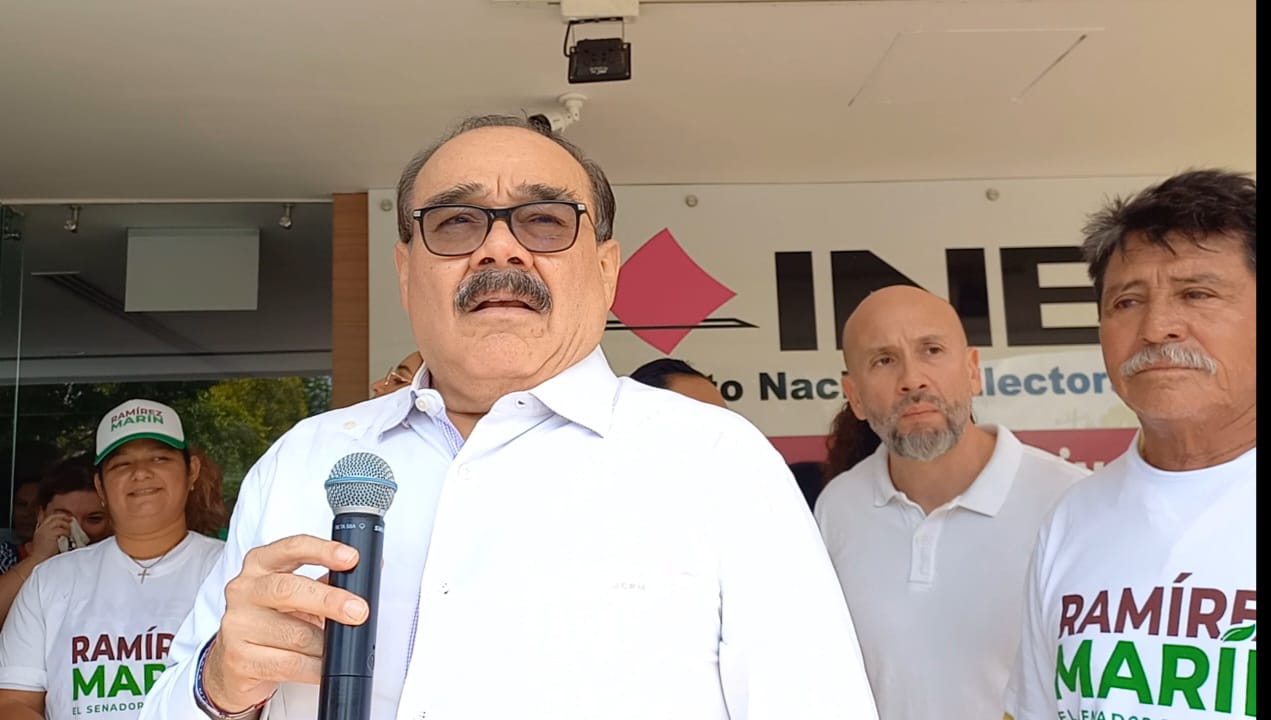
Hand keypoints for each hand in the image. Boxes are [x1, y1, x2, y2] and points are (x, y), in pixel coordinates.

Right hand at [29, 513, 71, 561]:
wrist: (38, 559)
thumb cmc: (43, 553)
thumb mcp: (44, 541)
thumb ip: (50, 534)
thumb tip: (61, 529)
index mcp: (39, 529)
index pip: (48, 518)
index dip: (58, 516)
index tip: (65, 518)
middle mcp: (41, 528)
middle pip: (53, 517)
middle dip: (63, 516)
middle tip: (70, 519)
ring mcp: (44, 530)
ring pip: (58, 521)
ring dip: (65, 525)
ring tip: (69, 530)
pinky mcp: (50, 534)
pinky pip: (61, 529)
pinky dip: (66, 532)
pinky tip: (68, 536)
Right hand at [202, 535, 367, 712]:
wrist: (233, 664)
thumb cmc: (270, 621)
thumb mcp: (294, 594)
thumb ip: (325, 581)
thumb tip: (364, 575)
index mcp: (260, 564)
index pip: (291, 548)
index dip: (323, 551)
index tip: (351, 558)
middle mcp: (244, 590)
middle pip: (289, 589)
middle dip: (330, 601)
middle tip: (357, 611)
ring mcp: (238, 624)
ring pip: (294, 633)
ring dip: (325, 643)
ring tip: (338, 646)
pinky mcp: (240, 658)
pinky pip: (288, 664)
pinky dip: (314, 667)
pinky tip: (323, 666)